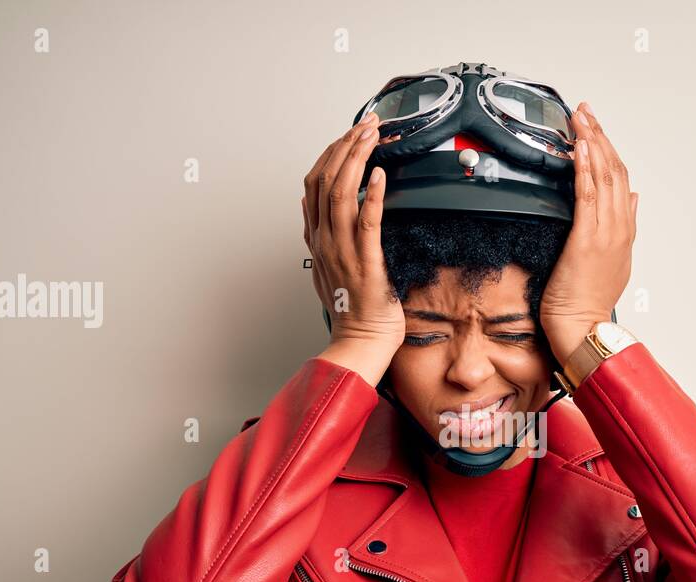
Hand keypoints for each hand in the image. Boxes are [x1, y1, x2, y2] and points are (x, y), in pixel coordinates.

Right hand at [302, 112, 403, 384]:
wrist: (360, 342)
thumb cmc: (354, 311)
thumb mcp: (329, 268)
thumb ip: (322, 237)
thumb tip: (315, 209)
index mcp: (317, 239)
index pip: (315, 183)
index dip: (330, 153)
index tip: (348, 134)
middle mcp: (324, 240)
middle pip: (325, 179)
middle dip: (345, 145)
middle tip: (365, 125)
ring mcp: (342, 250)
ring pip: (341, 193)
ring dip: (357, 159)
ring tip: (372, 137)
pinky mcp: (365, 262)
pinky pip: (367, 222)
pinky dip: (373, 195)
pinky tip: (380, 175)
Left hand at [538, 102, 638, 364]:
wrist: (583, 327)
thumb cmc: (587, 302)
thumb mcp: (612, 260)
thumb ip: (624, 226)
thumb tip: (632, 199)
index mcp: (624, 231)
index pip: (621, 181)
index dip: (609, 151)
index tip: (595, 130)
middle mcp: (619, 227)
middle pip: (614, 171)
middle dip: (600, 136)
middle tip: (585, 111)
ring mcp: (605, 231)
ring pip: (603, 177)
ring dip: (591, 142)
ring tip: (581, 118)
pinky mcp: (587, 238)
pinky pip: (588, 194)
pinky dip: (585, 167)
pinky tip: (579, 147)